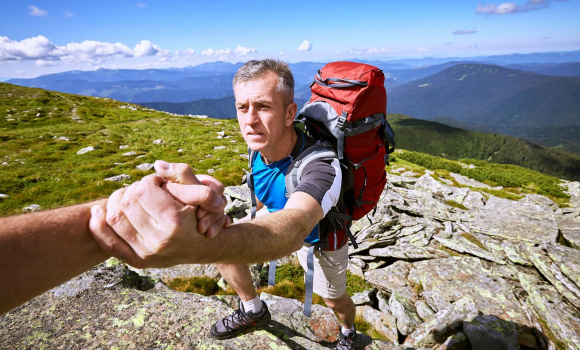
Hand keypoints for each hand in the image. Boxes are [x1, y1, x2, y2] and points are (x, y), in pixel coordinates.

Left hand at [89, 161, 228, 267]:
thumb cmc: (200, 214)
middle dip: (133, 190)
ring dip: (116, 202)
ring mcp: (147, 254)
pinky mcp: (137, 262)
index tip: (158, 183)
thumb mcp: (200, 191)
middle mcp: (159, 240)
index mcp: (175, 221)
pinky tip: (99, 210)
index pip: (144, 190)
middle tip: (145, 191)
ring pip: (114, 218)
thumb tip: (157, 165)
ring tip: (130, 198)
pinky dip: (98, 224)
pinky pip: (107, 242)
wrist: (203, 247)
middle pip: (127, 203)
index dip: (149, 181)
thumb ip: (181, 173)